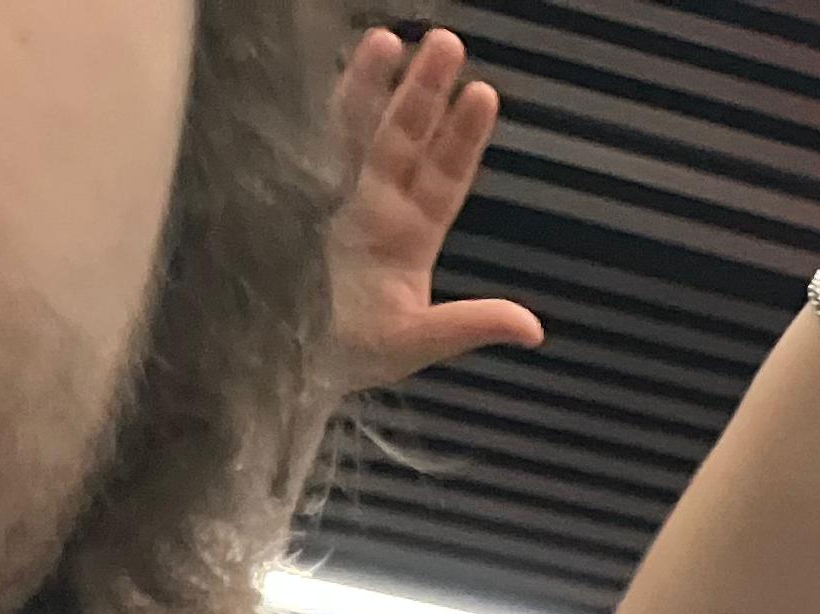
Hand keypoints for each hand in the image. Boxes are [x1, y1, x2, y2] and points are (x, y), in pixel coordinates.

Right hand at [321, 29, 545, 398]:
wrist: (286, 369)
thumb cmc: (351, 356)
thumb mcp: (417, 343)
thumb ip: (469, 325)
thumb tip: (533, 328)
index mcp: (407, 235)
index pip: (444, 175)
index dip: (463, 136)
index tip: (483, 93)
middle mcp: (372, 207)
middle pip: (403, 138)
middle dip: (423, 92)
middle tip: (448, 41)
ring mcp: (329, 198)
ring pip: (353, 131)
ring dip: (369, 86)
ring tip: (386, 38)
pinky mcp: (287, 202)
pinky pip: (302, 148)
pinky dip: (312, 114)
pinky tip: (319, 74)